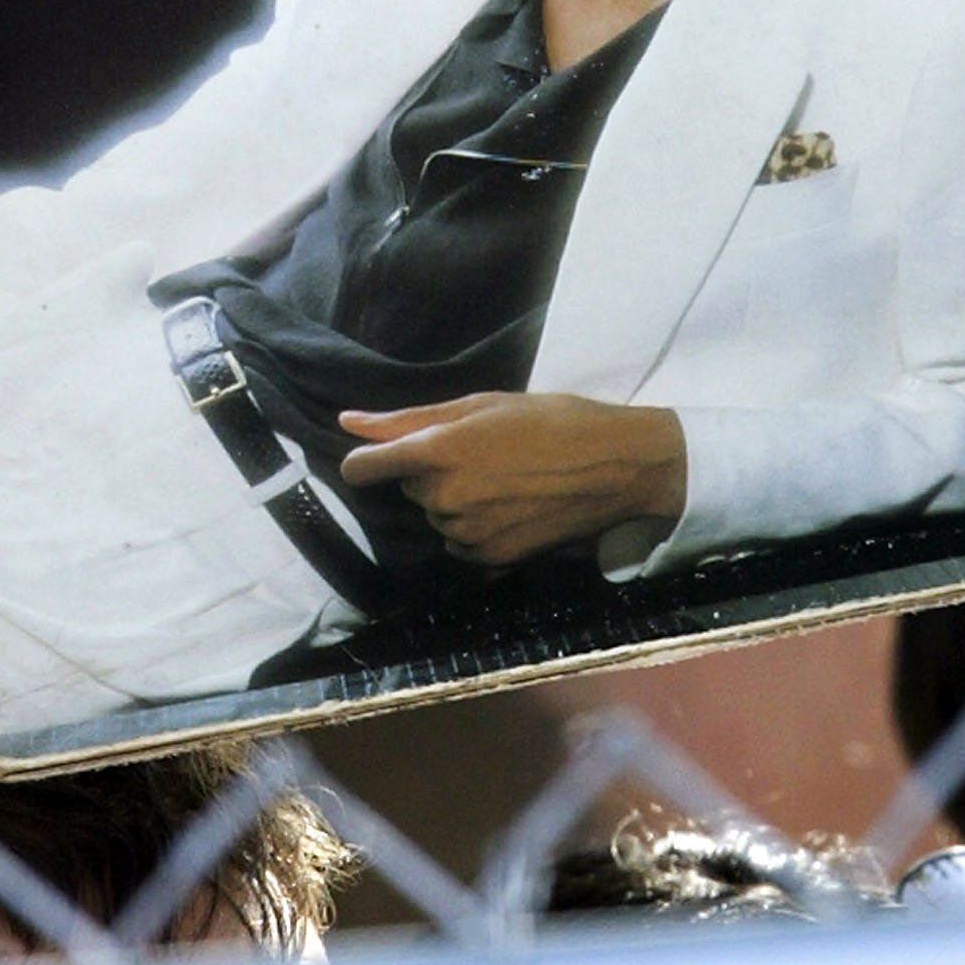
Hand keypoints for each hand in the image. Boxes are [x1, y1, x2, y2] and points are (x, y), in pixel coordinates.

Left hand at [338, 392, 684, 565]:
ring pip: (435, 515)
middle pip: (408, 487)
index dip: (367, 461)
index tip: (381, 457)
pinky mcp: (490, 559)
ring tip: (505, 477)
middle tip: (485, 452)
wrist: (617, 467)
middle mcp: (444, 497)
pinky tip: (511, 506)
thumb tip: (347, 422)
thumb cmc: (551, 421)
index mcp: (438, 451)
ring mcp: (467, 532)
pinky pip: (459, 542)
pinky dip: (475, 526)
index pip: (362, 468)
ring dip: (455, 500)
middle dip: (432, 472)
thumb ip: (407, 420)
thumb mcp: (480, 406)